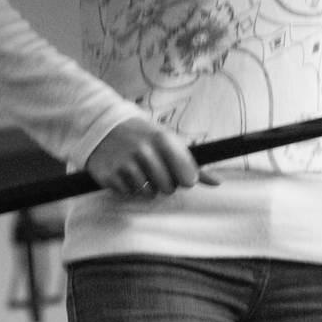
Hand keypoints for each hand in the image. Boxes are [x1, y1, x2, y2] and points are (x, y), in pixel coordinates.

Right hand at [84, 115, 216, 200]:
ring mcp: (125, 163)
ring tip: (137, 169)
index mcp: (163, 140)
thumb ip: (193, 163)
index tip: (178, 173)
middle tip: (153, 169)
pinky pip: (128, 194)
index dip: (184, 179)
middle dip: (163, 184)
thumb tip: (218, 182)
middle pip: (168, 189)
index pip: (188, 177)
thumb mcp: (169, 141)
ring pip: (148, 194)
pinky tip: (123, 172)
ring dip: (144, 187)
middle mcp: (144, 150)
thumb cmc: (143, 136)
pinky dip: (127, 187)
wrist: (103, 126)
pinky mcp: (110, 175)